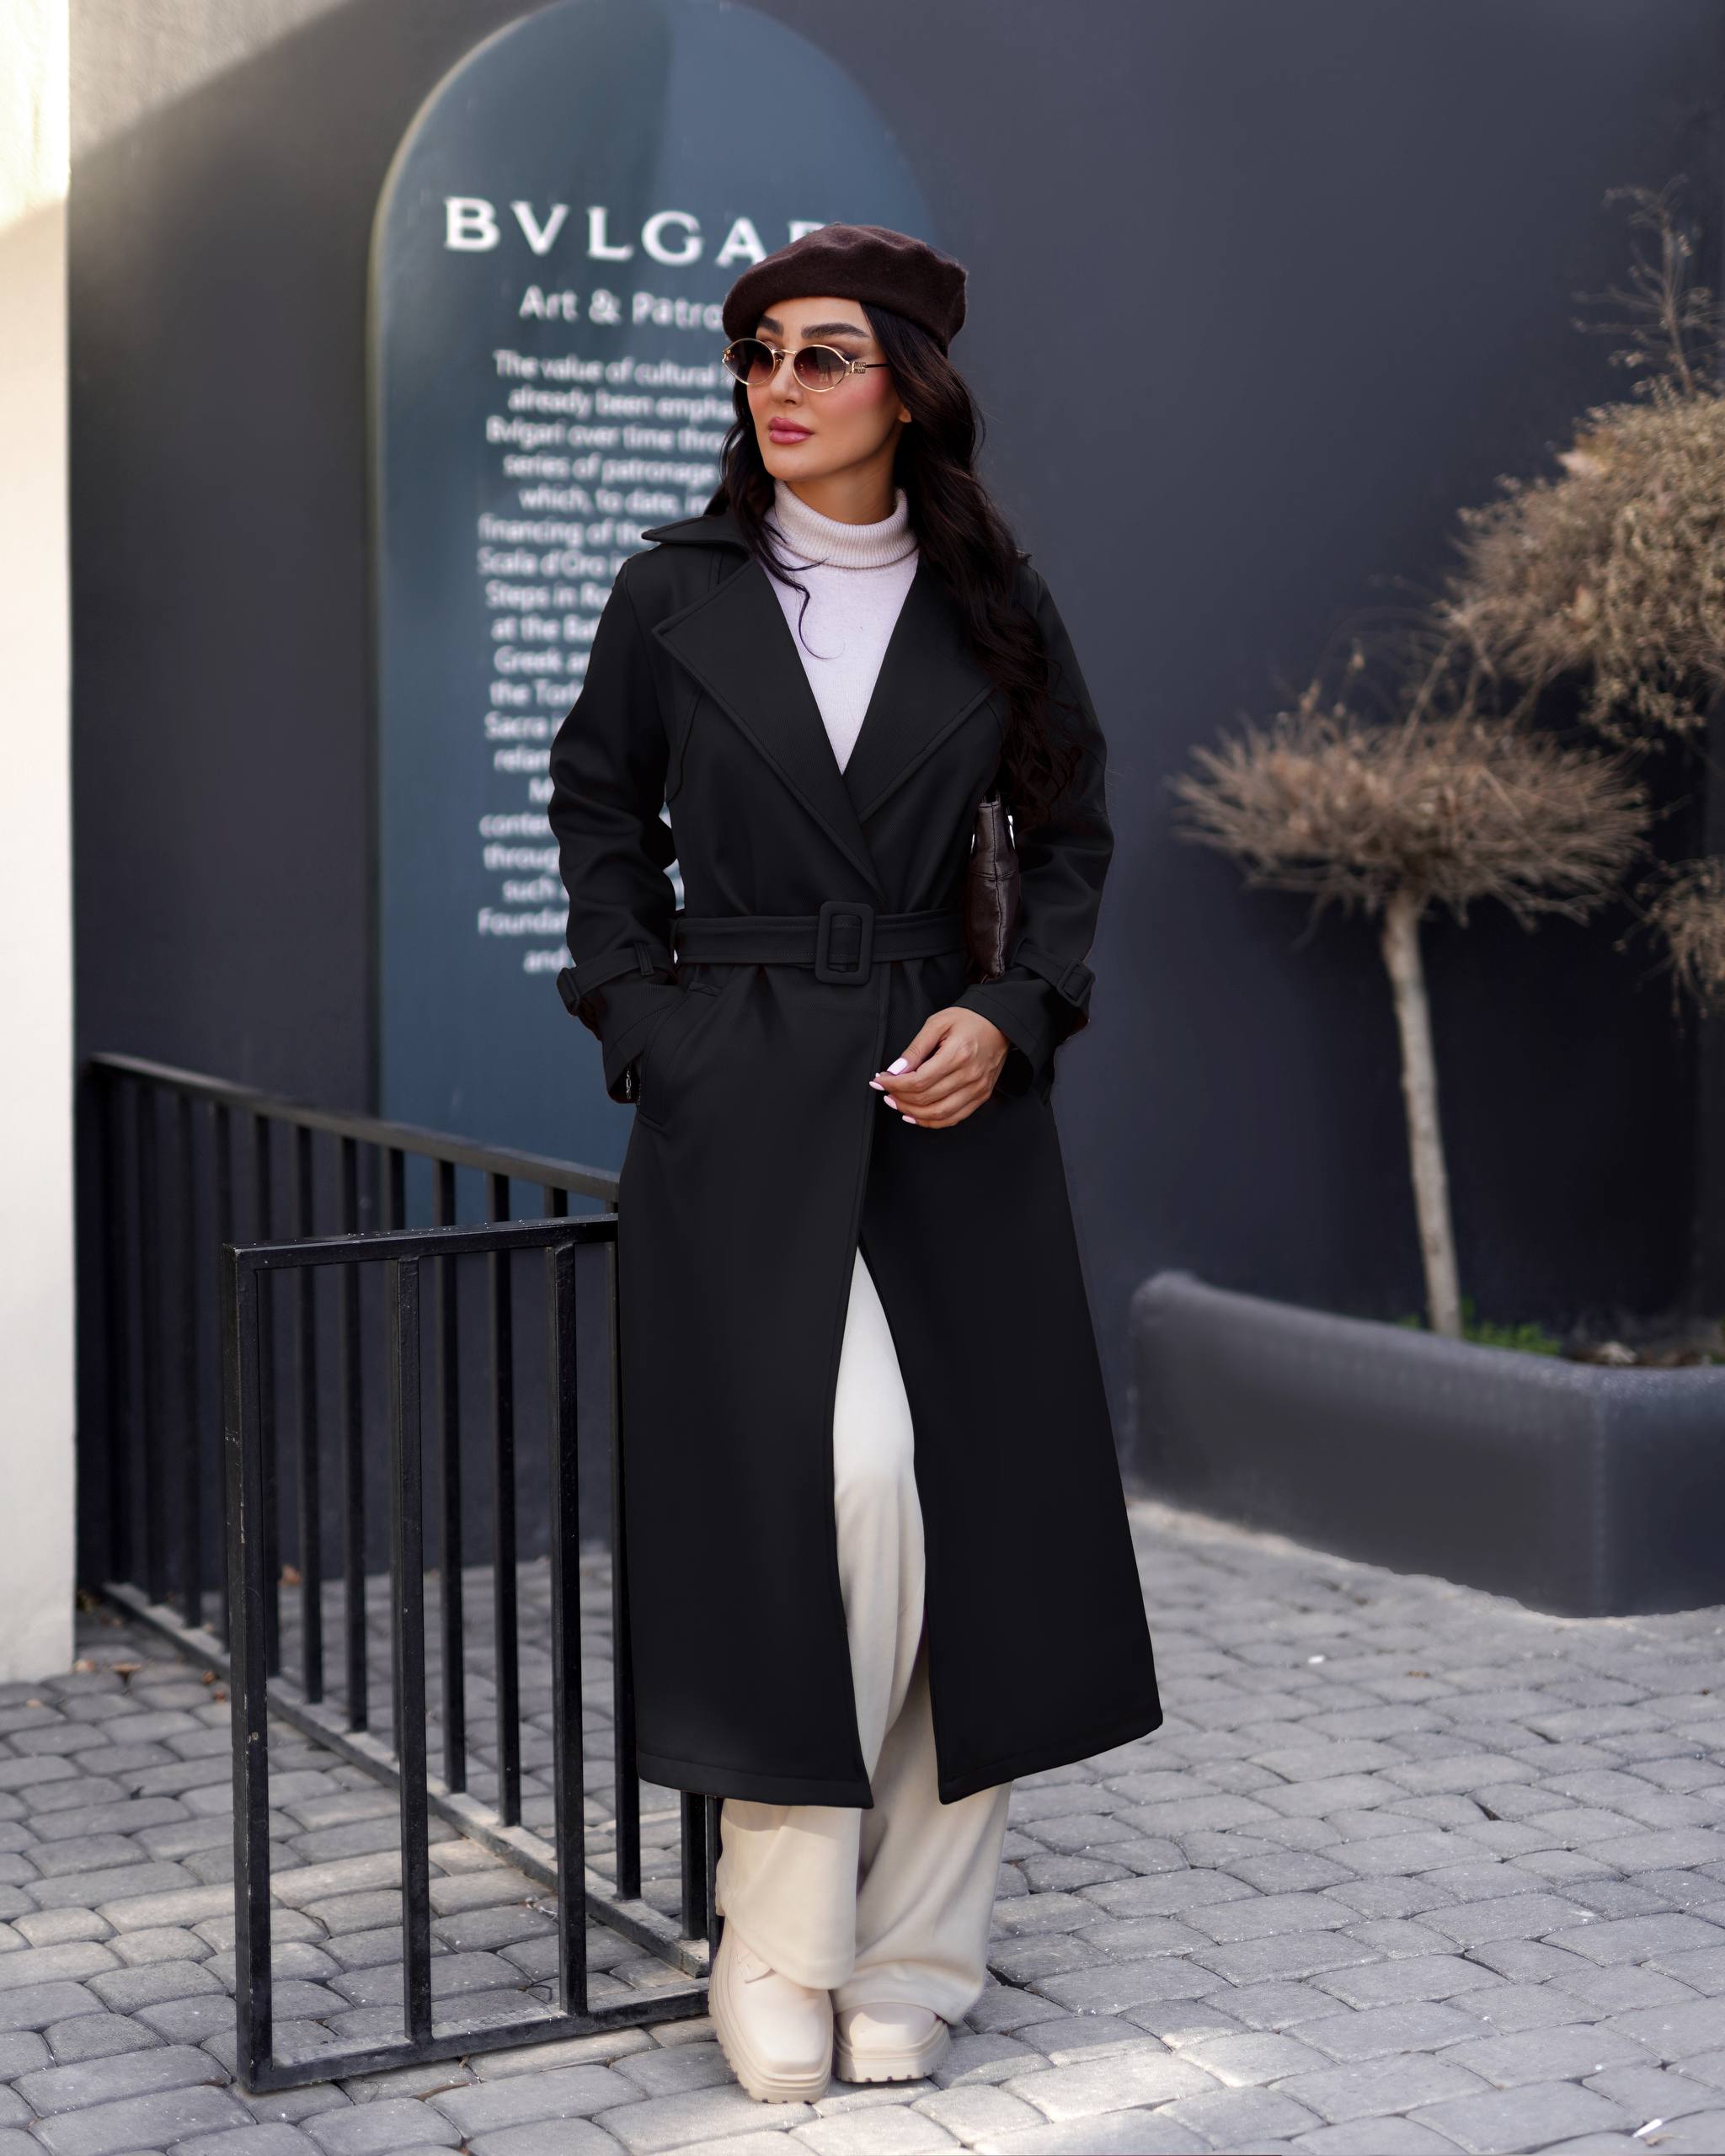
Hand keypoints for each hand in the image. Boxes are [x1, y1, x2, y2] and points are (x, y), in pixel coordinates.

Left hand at [870, 1008, 1009, 1128]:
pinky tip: (916, 1115)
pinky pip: (954, 1118)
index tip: (880, 1081)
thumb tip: (895, 1071)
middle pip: (926, 1099)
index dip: (895, 1085)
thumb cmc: (968, 1020)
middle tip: (886, 1091)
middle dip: (900, 1098)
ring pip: (939, 1114)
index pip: (919, 1081)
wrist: (999, 1023)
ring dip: (913, 1113)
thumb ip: (915, 1049)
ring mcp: (978, 1089)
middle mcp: (970, 1075)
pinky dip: (932, 1121)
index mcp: (957, 1055)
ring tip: (897, 1103)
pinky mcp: (981, 1096)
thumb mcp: (937, 1024)